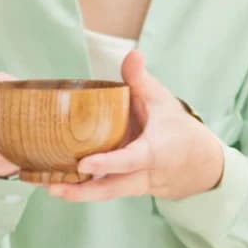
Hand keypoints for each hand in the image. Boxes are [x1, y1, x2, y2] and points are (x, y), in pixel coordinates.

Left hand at [48, 50, 224, 203]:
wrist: (201, 164)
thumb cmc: (177, 129)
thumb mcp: (163, 102)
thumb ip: (142, 81)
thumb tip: (132, 53)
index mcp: (155, 151)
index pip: (130, 160)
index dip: (108, 163)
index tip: (84, 164)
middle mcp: (145, 174)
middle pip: (112, 188)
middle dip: (82, 191)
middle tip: (53, 187)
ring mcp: (136, 186)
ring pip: (106, 194)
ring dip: (76, 193)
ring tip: (47, 188)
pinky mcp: (128, 190)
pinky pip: (104, 193)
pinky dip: (82, 191)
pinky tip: (57, 185)